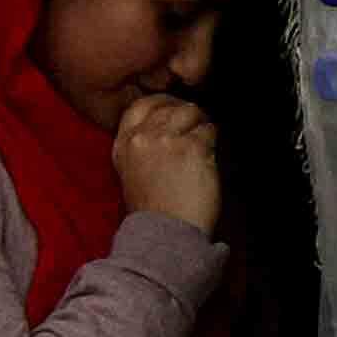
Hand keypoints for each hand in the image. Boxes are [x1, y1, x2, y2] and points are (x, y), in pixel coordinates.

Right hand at [111, 92, 222, 239]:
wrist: (166, 234)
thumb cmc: (153, 212)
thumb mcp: (132, 173)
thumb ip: (142, 146)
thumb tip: (164, 126)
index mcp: (123, 145)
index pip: (140, 105)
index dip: (160, 103)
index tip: (173, 108)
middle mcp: (143, 137)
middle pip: (168, 106)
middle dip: (185, 113)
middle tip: (195, 124)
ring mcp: (168, 139)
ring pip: (191, 112)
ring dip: (201, 124)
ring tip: (203, 141)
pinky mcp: (193, 147)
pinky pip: (209, 130)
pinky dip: (213, 140)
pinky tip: (208, 156)